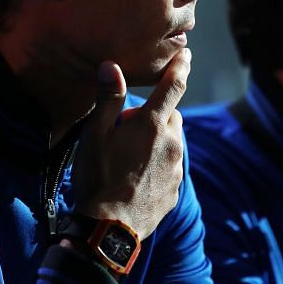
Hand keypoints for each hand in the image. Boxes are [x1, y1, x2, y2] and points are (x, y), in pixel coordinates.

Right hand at [72, 49, 189, 239]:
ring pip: (171, 141)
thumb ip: (108, 98)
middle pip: (170, 116)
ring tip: (128, 157)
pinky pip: (170, 166)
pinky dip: (158, 164)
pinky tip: (136, 177)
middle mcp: (172, 142)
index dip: (181, 66)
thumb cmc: (97, 178)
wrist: (108, 230)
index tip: (187, 54)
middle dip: (154, 115)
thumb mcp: (95, 135)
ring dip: (157, 140)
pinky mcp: (175, 189)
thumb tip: (111, 65)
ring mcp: (176, 167)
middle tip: (126, 129)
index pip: (174, 85)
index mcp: (152, 124)